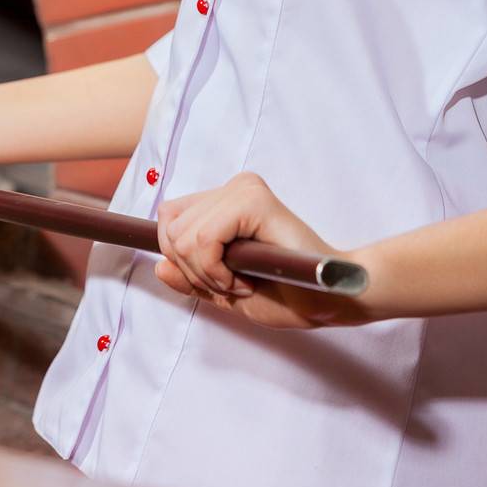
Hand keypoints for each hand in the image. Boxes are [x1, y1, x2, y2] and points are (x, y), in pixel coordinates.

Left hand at [153, 171, 372, 330]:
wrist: (328, 298)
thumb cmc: (286, 294)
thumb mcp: (226, 291)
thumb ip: (192, 278)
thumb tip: (159, 266)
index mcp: (226, 202)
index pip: (170, 219)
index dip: (180, 258)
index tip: (215, 280)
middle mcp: (234, 188)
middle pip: (170, 229)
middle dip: (192, 271)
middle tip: (233, 284)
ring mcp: (244, 190)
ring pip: (183, 237)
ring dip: (206, 275)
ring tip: (242, 282)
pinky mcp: (255, 201)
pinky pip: (204, 240)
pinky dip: (215, 271)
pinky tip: (246, 279)